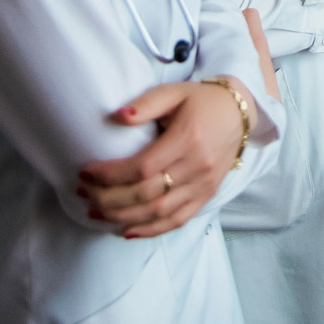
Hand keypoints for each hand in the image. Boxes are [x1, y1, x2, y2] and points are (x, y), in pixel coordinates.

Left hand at [78, 9, 275, 237]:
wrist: (240, 111)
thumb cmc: (201, 100)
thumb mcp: (174, 92)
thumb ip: (146, 104)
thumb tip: (116, 117)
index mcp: (187, 139)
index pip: (141, 167)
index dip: (110, 174)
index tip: (85, 172)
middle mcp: (197, 166)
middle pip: (146, 194)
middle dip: (109, 198)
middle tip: (83, 193)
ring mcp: (204, 184)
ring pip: (158, 212)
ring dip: (123, 218)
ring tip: (96, 213)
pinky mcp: (207, 195)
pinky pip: (177, 220)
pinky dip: (151, 230)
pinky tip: (127, 231)